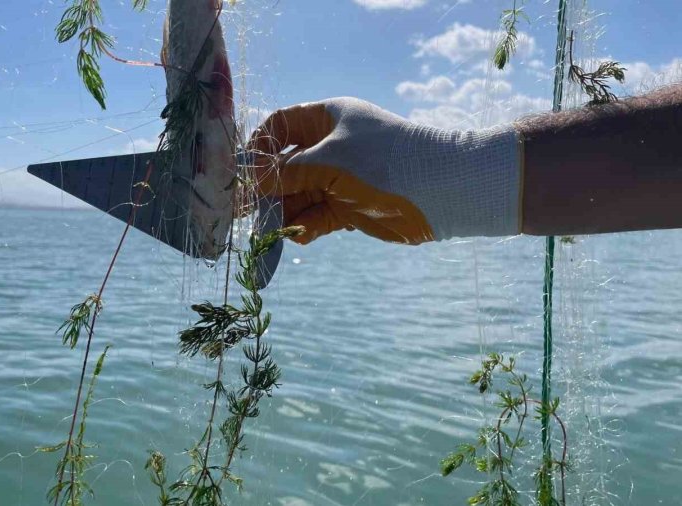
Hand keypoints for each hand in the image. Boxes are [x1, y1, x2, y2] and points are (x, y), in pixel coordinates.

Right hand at [248, 98, 435, 244]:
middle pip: (285, 166)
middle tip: (245, 212)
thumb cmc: (383, 161)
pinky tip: (297, 235)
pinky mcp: (350, 206)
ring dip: (284, 213)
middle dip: (267, 189)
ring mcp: (340, 177)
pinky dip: (306, 226)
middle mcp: (331, 145)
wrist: (440, 190)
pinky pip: (317, 215)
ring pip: (300, 195)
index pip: (279, 126)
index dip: (258, 147)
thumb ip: (285, 173)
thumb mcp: (328, 162)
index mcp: (326, 119)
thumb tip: (247, 181)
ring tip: (270, 232)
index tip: (241, 172)